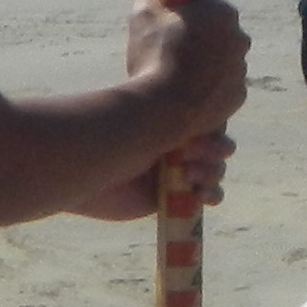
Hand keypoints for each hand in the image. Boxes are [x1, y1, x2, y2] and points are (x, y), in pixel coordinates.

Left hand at [73, 127, 231, 220]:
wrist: (88, 172)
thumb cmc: (116, 138)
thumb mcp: (150, 121)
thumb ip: (179, 114)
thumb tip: (218, 108)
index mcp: (173, 119)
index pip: (210, 122)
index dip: (214, 129)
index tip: (201, 133)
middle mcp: (176, 144)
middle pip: (215, 147)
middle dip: (212, 152)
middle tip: (190, 156)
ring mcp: (176, 171)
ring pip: (213, 172)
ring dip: (212, 173)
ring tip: (192, 176)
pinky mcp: (173, 198)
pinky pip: (204, 196)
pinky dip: (211, 195)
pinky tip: (202, 195)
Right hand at [123, 0, 250, 129]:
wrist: (164, 109)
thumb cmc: (154, 57)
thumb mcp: (142, 17)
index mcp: (222, 12)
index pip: (207, 3)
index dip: (188, 10)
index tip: (171, 21)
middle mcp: (239, 38)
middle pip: (218, 32)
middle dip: (200, 37)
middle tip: (172, 48)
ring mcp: (241, 69)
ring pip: (221, 60)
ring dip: (205, 64)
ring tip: (175, 75)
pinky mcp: (237, 96)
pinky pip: (222, 87)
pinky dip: (208, 89)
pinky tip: (186, 94)